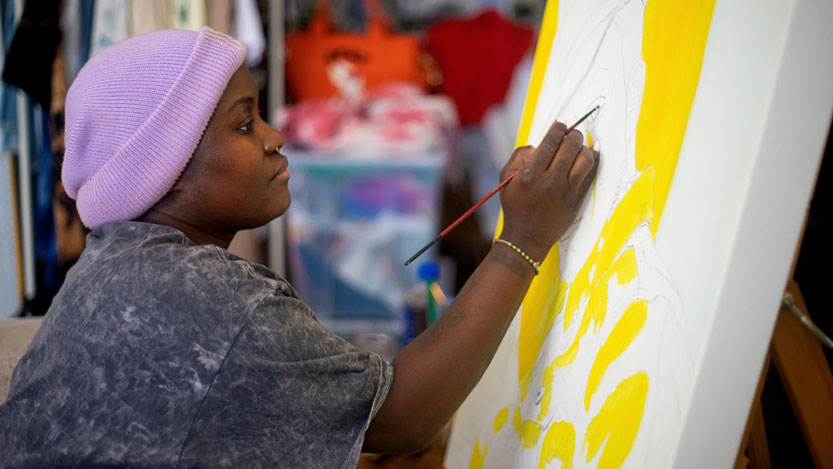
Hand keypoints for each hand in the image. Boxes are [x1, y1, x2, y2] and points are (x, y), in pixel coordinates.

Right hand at [499, 120, 598, 260]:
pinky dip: (594, 160)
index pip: (551, 141)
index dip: (559, 128)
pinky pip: (591, 174)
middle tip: (571, 135)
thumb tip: (539, 143)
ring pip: (585, 158)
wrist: (526, 237)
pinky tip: (592, 154)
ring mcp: (566, 191)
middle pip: (571, 146)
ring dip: (584, 147)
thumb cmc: (515, 206)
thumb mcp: (506, 179)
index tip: (561, 124)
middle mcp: (550, 181)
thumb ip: (519, 156)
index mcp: (530, 174)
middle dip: (573, 135)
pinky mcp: (577, 200)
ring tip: (578, 147)